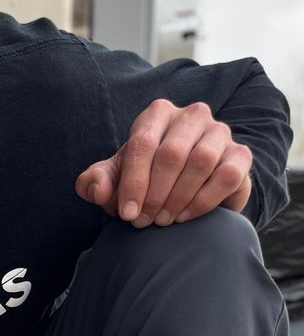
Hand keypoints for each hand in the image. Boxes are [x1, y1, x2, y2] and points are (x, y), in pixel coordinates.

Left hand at [75, 98, 254, 227]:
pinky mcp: (240, 154)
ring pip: (201, 161)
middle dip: (154, 194)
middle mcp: (192, 116)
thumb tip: (99, 188)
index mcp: (157, 115)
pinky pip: (227, 175)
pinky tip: (185, 216)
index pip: (142, 144)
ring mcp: (219, 132)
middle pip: (171, 153)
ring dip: (178, 198)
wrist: (182, 193)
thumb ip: (94, 182)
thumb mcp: (111, 182)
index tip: (127, 214)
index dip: (133, 183)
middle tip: (144, 221)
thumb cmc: (142, 181)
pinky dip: (203, 201)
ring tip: (163, 220)